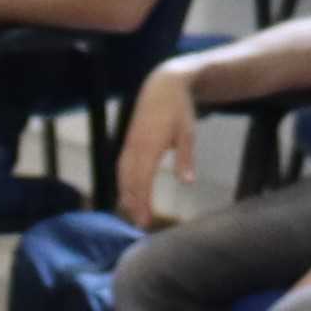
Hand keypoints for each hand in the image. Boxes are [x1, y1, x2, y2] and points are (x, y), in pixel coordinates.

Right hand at [116, 64, 204, 223]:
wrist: (162, 86)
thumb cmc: (178, 110)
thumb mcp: (188, 133)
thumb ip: (186, 158)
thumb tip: (187, 182)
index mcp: (150, 145)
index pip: (143, 179)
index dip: (143, 201)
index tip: (146, 220)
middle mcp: (135, 146)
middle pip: (129, 181)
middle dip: (133, 204)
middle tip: (140, 224)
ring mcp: (129, 143)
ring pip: (122, 175)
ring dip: (126, 195)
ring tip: (131, 213)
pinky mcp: (128, 142)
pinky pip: (122, 166)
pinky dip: (123, 182)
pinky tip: (127, 193)